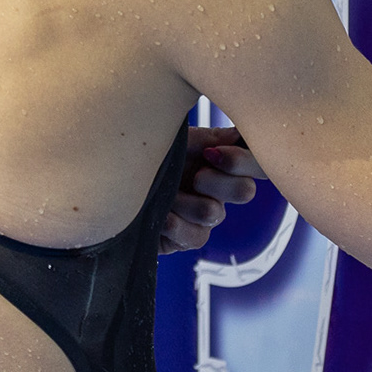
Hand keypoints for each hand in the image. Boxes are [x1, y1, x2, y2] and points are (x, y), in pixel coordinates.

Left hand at [161, 125, 263, 252]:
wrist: (116, 182)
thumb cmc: (149, 156)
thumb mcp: (179, 140)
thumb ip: (212, 137)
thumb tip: (242, 132)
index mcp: (222, 162)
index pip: (255, 164)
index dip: (242, 162)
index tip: (211, 154)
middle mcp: (219, 190)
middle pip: (245, 191)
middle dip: (217, 182)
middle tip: (193, 175)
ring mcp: (206, 217)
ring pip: (214, 213)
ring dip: (186, 202)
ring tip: (165, 194)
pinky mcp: (188, 239)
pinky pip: (196, 236)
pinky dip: (175, 224)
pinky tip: (160, 216)